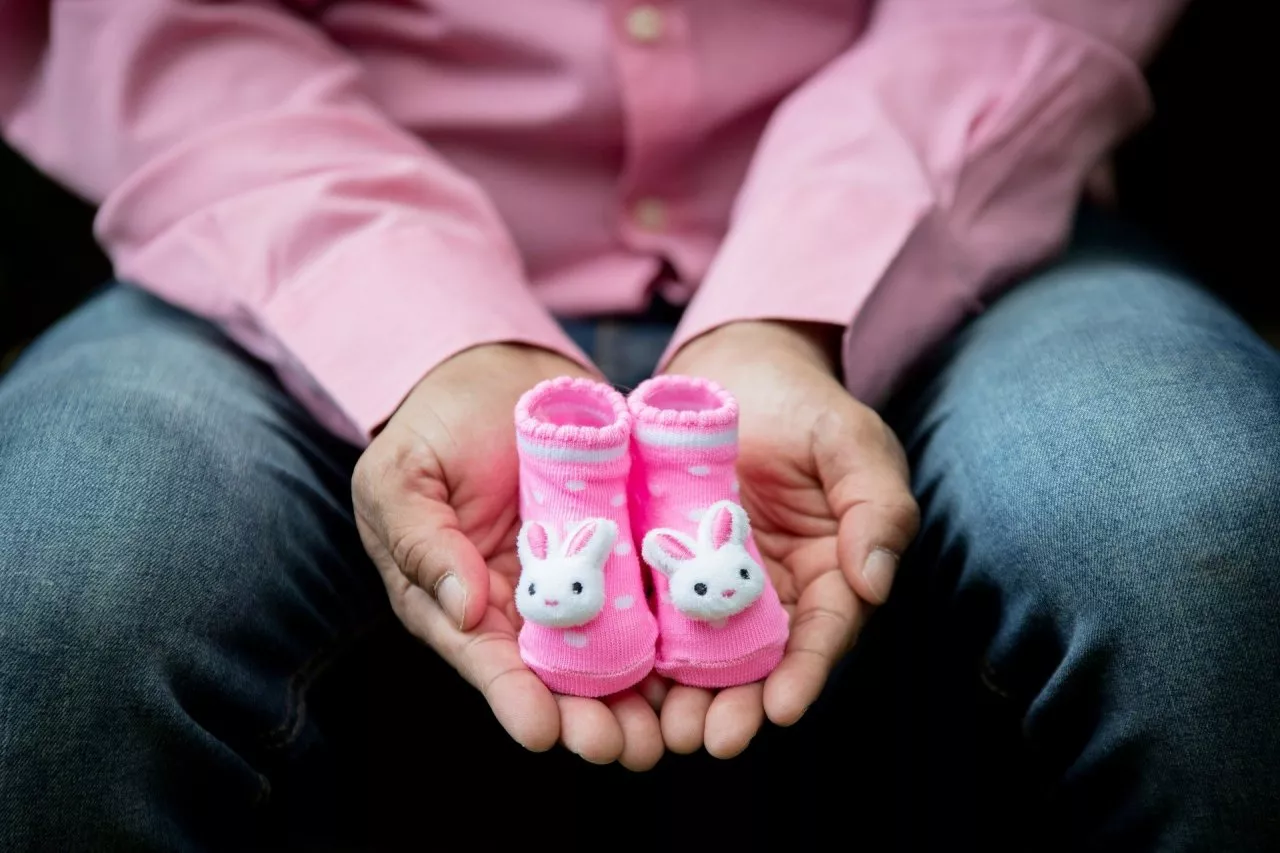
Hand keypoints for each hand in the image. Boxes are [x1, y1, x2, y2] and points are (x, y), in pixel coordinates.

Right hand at [353, 343, 664, 770]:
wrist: (498, 375)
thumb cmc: (434, 427)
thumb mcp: (402, 477)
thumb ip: (421, 540)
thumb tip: (462, 608)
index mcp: (462, 602)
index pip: (487, 661)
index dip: (513, 698)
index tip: (543, 732)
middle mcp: (524, 605)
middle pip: (558, 675)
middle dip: (589, 717)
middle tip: (624, 748)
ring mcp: (578, 580)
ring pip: (612, 651)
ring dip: (640, 696)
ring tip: (668, 731)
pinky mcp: (622, 550)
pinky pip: (650, 594)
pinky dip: (676, 631)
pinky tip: (707, 663)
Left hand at [660, 321, 918, 756]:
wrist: (733, 370)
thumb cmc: (805, 405)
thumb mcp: (852, 442)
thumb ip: (876, 507)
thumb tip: (875, 581)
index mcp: (829, 572)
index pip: (824, 633)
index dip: (806, 673)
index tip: (784, 709)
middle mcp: (775, 593)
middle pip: (760, 662)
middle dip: (738, 705)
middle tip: (709, 739)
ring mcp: (717, 584)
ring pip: (704, 652)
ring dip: (687, 696)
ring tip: (665, 730)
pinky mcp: (668, 568)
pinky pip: (655, 615)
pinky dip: (641, 652)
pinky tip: (620, 681)